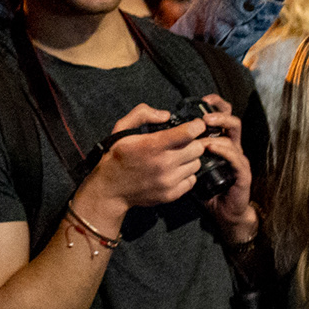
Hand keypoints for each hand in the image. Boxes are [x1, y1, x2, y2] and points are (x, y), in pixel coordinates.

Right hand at [88, 103, 218, 209]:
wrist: (110, 189)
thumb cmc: (117, 156)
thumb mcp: (122, 129)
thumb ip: (142, 114)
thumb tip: (165, 115)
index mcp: (152, 146)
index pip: (188, 133)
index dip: (196, 126)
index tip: (196, 125)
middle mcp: (163, 164)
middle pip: (198, 148)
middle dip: (193, 142)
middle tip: (183, 143)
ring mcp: (169, 181)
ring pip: (197, 164)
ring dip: (190, 159)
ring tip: (175, 158)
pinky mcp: (172, 194)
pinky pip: (192, 180)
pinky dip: (186, 174)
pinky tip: (174, 171)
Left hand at [193, 94, 256, 243]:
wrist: (223, 212)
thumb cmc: (206, 189)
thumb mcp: (190, 166)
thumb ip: (182, 150)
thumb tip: (166, 134)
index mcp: (220, 143)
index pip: (222, 118)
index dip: (216, 105)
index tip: (203, 99)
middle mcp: (232, 148)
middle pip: (232, 122)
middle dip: (220, 115)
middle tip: (204, 116)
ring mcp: (239, 160)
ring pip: (233, 137)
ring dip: (219, 131)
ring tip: (204, 131)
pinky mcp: (242, 173)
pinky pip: (235, 158)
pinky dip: (224, 150)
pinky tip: (212, 147)